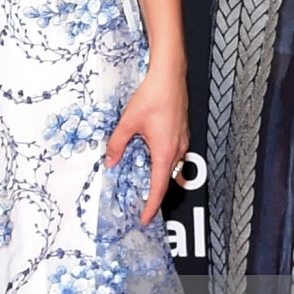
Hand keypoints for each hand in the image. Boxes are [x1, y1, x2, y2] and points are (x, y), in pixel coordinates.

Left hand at [105, 62, 191, 223]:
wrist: (170, 76)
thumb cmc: (153, 96)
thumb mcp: (128, 122)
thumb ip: (117, 144)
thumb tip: (111, 160)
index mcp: (165, 151)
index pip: (159, 188)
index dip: (152, 205)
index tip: (146, 218)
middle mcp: (177, 149)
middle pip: (168, 180)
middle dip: (156, 194)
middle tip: (143, 204)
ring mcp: (182, 141)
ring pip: (172, 167)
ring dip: (160, 177)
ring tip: (145, 182)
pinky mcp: (182, 132)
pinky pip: (174, 155)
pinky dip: (163, 163)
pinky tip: (151, 156)